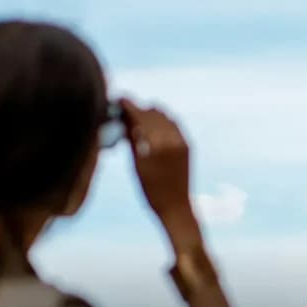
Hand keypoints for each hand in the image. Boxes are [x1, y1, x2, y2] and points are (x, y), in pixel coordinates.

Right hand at [120, 99, 195, 229]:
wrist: (176, 207)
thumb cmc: (151, 190)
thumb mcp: (137, 164)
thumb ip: (132, 139)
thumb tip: (124, 118)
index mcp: (157, 144)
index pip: (140, 116)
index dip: (128, 106)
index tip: (119, 99)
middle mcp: (172, 139)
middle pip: (152, 113)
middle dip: (137, 110)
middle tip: (124, 110)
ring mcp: (182, 141)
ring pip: (164, 116)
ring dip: (150, 114)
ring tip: (136, 119)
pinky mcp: (187, 145)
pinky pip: (173, 124)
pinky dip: (161, 121)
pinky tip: (151, 126)